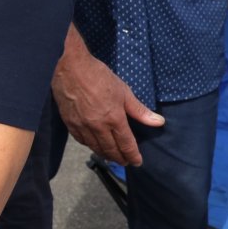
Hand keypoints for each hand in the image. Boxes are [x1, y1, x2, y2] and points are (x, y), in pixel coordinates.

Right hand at [52, 45, 163, 165]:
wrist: (70, 66)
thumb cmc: (99, 76)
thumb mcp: (123, 91)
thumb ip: (139, 110)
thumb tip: (159, 122)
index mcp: (114, 119)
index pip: (126, 145)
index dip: (133, 156)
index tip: (137, 162)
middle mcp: (97, 126)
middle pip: (110, 150)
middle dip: (119, 158)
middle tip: (125, 162)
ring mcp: (81, 125)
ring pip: (95, 147)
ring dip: (104, 154)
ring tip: (111, 156)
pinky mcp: (69, 122)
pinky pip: (81, 140)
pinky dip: (89, 145)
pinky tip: (93, 144)